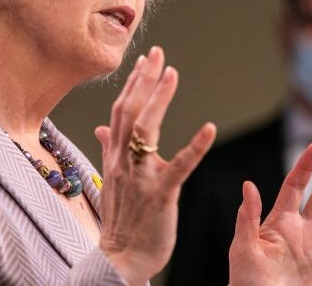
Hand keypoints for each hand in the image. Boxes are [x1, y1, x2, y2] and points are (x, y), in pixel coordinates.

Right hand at [94, 46, 216, 285]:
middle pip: (130, 111)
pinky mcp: (161, 194)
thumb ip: (109, 149)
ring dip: (158, 99)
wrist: (120, 257)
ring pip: (144, 129)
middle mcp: (124, 160)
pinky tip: (209, 128)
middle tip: (158, 54)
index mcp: (115, 156)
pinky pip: (179, 166)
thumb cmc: (122, 218)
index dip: (133, 83)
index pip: (121, 110)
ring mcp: (141, 176)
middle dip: (144, 80)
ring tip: (171, 74)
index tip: (145, 59)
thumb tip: (102, 127)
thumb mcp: (111, 179)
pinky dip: (195, 146)